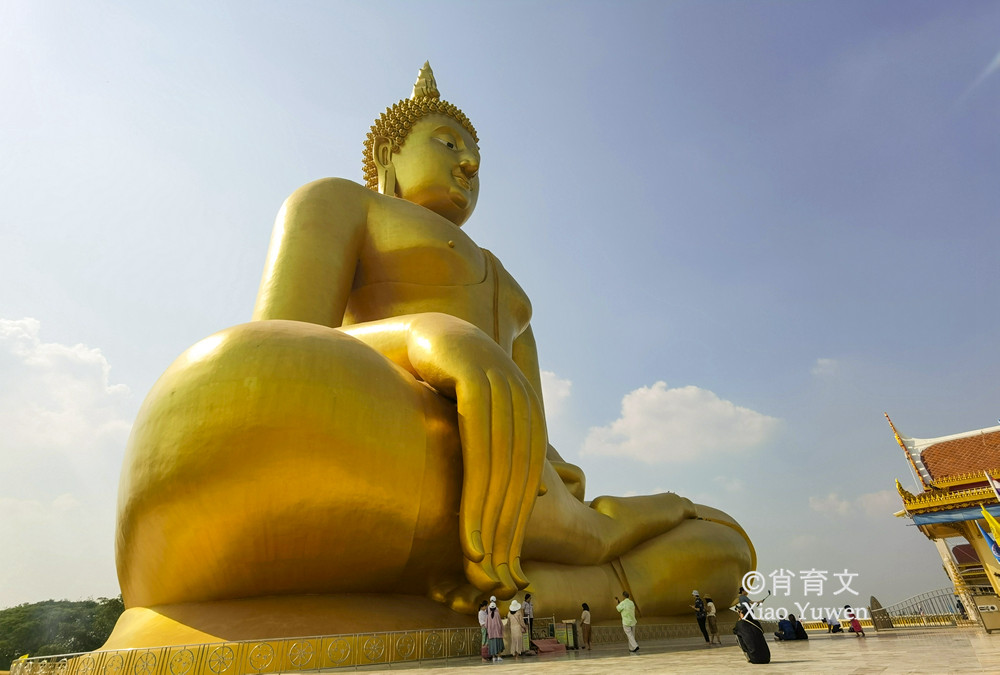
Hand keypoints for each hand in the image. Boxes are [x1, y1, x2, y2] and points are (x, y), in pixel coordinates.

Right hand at [406, 313, 546, 596]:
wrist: (403, 330)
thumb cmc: (427, 381)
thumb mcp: (463, 419)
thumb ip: (488, 448)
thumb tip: (528, 491)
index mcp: (523, 407)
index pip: (526, 476)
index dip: (517, 522)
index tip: (506, 565)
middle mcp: (520, 394)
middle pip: (520, 476)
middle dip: (507, 529)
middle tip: (495, 576)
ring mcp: (501, 381)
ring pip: (503, 467)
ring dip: (491, 521)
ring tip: (479, 562)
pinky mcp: (474, 374)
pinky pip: (480, 445)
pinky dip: (476, 492)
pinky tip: (469, 530)